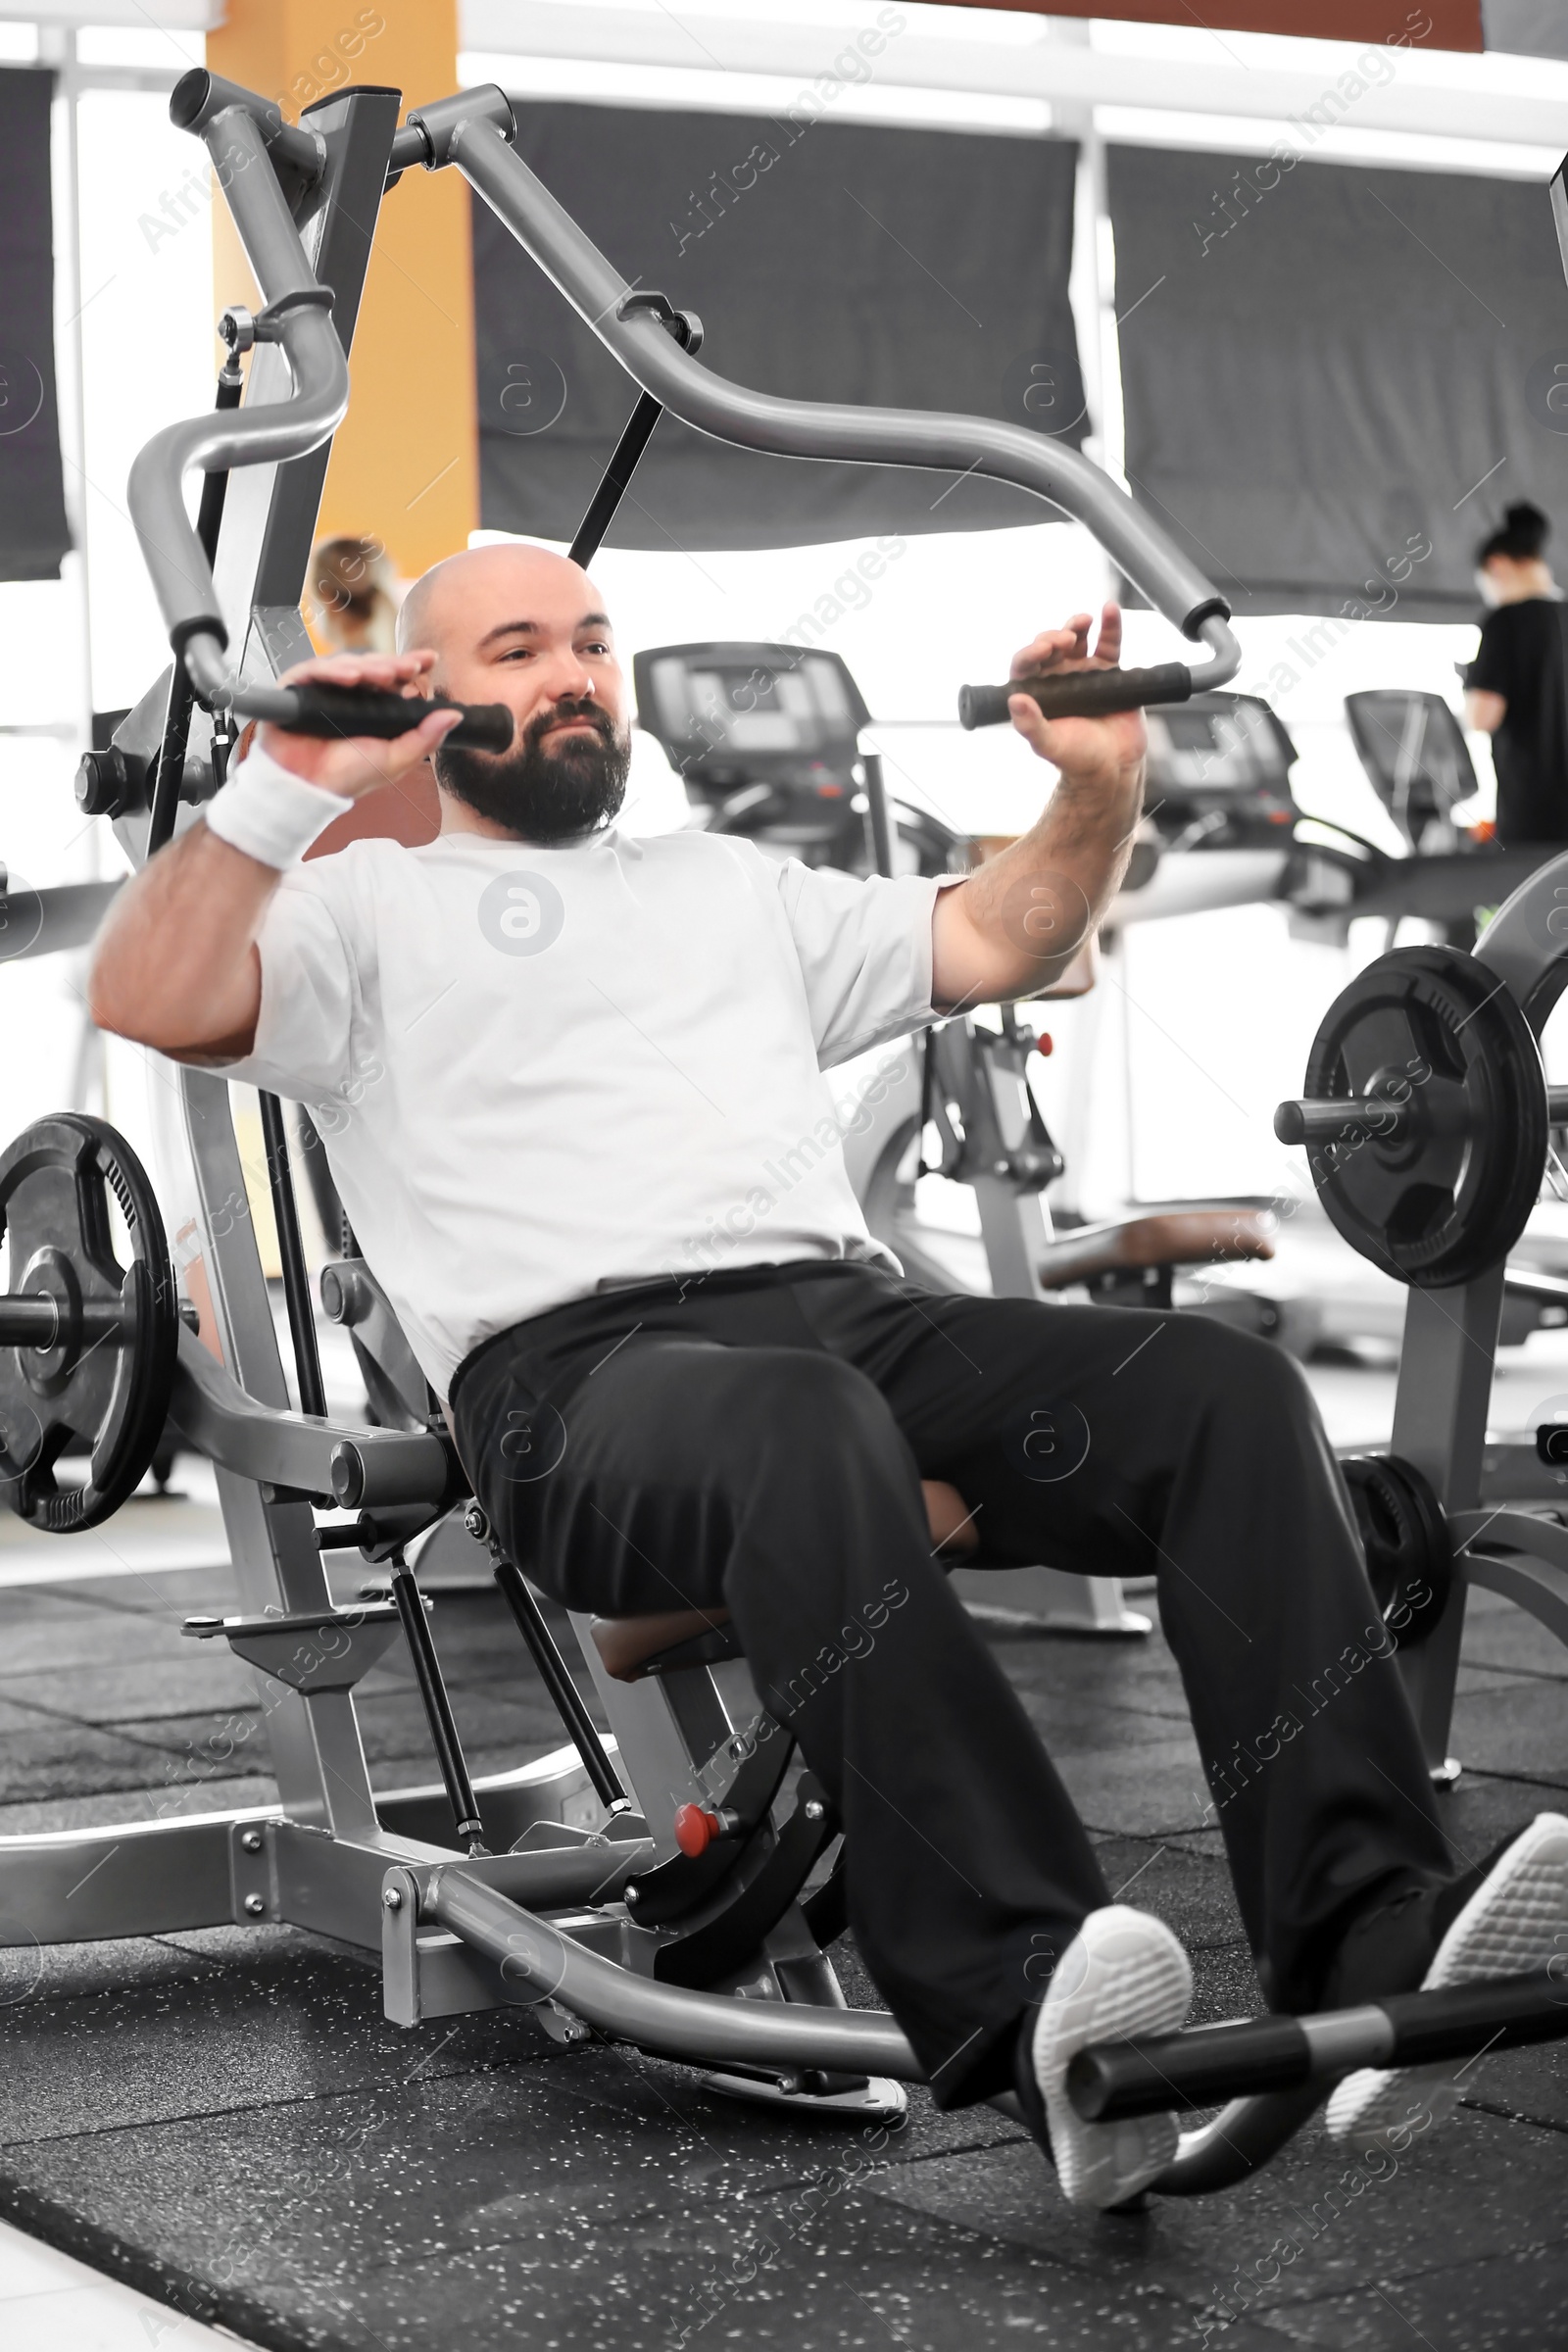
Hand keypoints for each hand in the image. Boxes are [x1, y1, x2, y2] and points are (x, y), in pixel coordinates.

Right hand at [259, 649, 460, 801]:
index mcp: (375, 707)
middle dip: (393, 664)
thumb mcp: (396, 760)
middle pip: (374, 666)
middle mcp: (351, 694)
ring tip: (383, 675)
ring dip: (368, 667)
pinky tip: (349, 677)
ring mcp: (325, 689)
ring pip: (348, 664)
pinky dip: (333, 671)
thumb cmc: (348, 776)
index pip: (395, 679)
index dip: (411, 665)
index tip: (429, 660)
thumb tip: (455, 716)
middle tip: (408, 667)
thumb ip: (425, 739)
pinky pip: (314, 670)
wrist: (309, 789)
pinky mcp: (299, 688)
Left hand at [1006, 603, 1146, 786]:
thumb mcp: (1050, 744)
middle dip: (1054, 638)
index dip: (1032, 653)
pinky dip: (1110, 626)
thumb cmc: (1078, 758)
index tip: (1043, 649)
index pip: (1026, 665)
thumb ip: (1030, 725)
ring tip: (1083, 621)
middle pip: (1051, 647)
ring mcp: (1083, 673)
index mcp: (1038, 694)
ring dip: (1077, 626)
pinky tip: (1110, 610)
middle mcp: (1058, 679)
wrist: (1113, 766)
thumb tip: (1015, 700)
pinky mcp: (1108, 672)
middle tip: (1064, 641)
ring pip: (1077, 640)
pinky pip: (1108, 643)